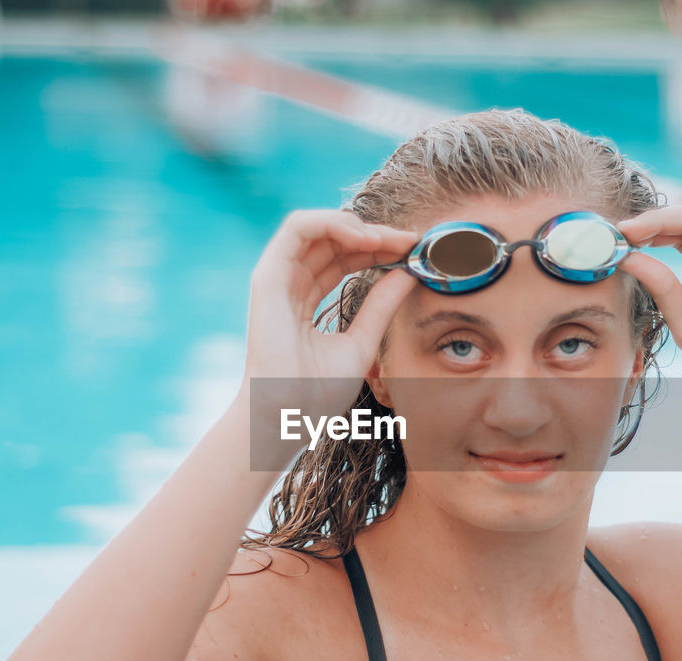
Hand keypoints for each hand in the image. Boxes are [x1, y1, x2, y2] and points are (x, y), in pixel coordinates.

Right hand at [241, 209, 418, 425]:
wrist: (288, 416)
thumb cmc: (316, 392)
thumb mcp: (362, 341)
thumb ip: (381, 306)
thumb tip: (408, 274)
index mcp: (306, 298)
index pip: (344, 258)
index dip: (378, 249)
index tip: (413, 252)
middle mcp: (290, 283)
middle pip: (334, 239)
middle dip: (375, 234)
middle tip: (411, 241)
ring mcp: (277, 277)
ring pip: (317, 226)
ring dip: (356, 225)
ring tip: (389, 241)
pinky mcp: (269, 275)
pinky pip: (299, 227)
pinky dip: (333, 223)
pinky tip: (365, 240)